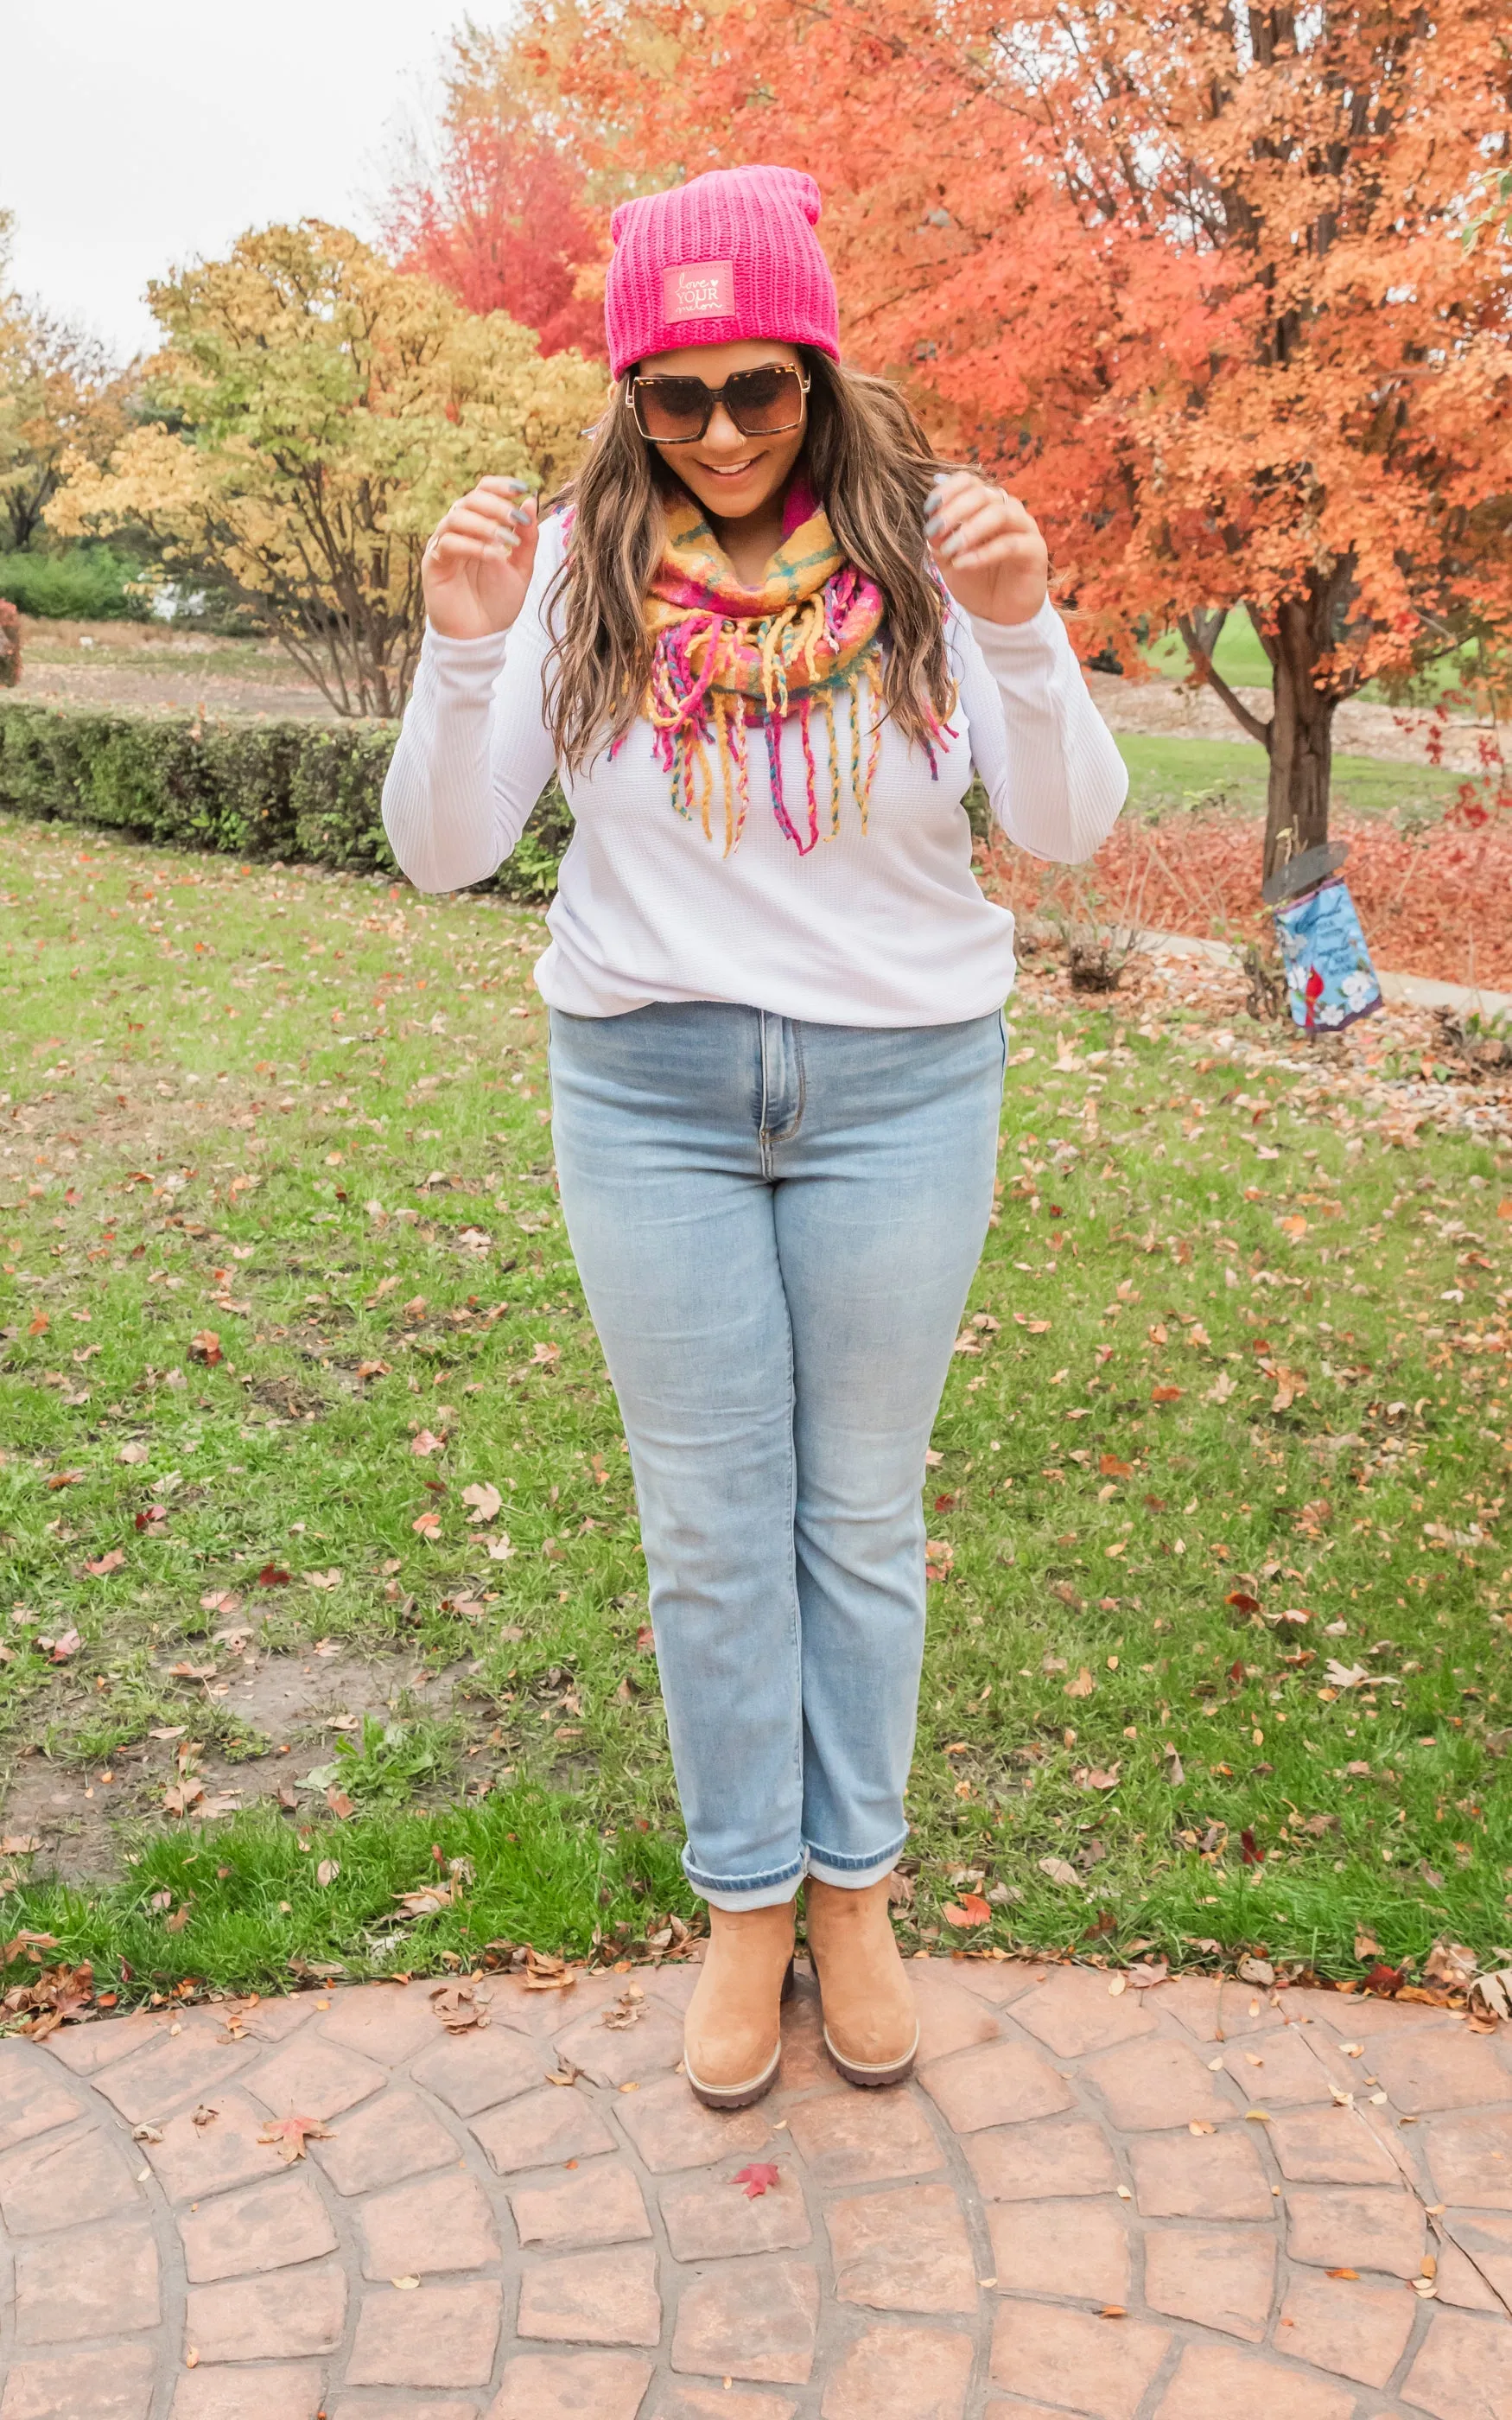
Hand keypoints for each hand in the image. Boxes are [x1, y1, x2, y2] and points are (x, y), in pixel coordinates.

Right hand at [422, 477, 538, 640]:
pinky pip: (448, 543)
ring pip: (457, 517)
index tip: (522, 489)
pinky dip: (472, 545)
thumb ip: (527, 538)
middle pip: (470, 499)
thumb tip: (530, 502)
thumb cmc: (497, 602)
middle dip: (496, 506)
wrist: (480, 637)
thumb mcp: (521, 569)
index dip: (500, 486)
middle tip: (516, 519)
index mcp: (479, 526)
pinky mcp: (434, 563)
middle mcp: (459, 531)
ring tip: (506, 542)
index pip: (483, 492)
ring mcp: (444, 545)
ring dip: (484, 525)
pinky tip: (492, 556)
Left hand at [925, 472, 1047, 626]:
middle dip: (955, 509)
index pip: (969, 482)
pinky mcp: (1035, 550)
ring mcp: (1024, 527)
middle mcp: (1007, 510)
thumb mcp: (948, 560)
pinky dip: (983, 553)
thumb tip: (931, 523)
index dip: (948, 490)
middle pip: (983, 493)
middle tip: (935, 530)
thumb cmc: (975, 581)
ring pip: (1000, 513)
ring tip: (949, 549)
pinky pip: (1010, 544)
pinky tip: (962, 563)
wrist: (999, 615)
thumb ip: (939, 540)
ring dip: (970, 529)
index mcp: (985, 505)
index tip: (928, 509)